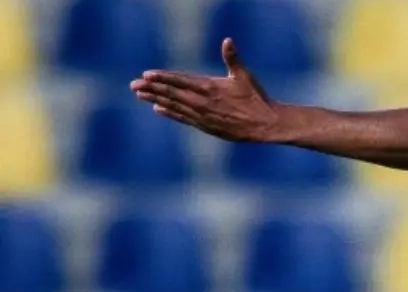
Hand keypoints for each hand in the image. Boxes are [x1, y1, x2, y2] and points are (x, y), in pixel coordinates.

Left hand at [131, 38, 281, 142]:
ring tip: (140, 95)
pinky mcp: (206, 126)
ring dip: (156, 100)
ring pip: (174, 106)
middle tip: (133, 85)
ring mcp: (203, 116)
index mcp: (210, 87)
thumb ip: (232, 58)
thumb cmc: (256, 98)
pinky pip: (183, 118)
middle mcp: (202, 102)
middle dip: (151, 89)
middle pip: (172, 94)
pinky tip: (158, 109)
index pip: (181, 81)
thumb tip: (227, 41)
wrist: (264, 125)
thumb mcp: (244, 76)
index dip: (163, 78)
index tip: (147, 75)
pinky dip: (170, 113)